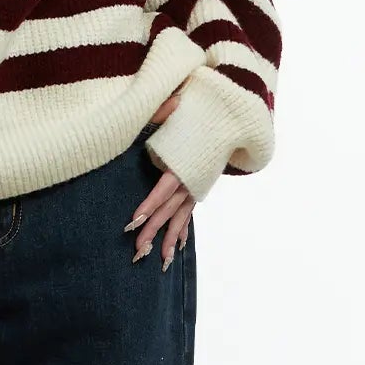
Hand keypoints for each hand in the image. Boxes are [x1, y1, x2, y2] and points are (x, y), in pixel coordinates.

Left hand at [123, 81, 194, 269]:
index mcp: (184, 165)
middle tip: (136, 251)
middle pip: (169, 210)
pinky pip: (188, 214)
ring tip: (161, 261)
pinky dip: (183, 230)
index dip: (150, 205)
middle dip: (153, 231)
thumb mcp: (184, 110)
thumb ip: (169, 109)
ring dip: (170, 240)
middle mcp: (191, 182)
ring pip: (180, 218)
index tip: (134, 221)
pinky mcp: (196, 189)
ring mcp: (195, 188)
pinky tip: (177, 247)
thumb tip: (170, 102)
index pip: (164, 189)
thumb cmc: (200, 115)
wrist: (231, 120)